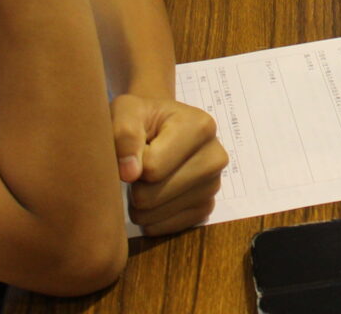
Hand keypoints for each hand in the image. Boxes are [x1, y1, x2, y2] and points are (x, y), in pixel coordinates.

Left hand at [112, 94, 226, 236]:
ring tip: (146, 179)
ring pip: (154, 216)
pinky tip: (155, 194)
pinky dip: (150, 217)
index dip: (132, 162)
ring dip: (138, 203)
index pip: (152, 167)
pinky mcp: (205, 209)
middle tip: (139, 166)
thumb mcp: (126, 111)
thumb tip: (130, 173)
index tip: (136, 147)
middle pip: (151, 196)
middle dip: (134, 185)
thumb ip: (124, 133)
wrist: (160, 128)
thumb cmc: (142, 118)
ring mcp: (213, 186)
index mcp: (201, 127)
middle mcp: (216, 157)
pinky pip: (163, 229)